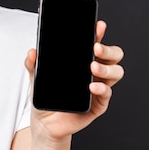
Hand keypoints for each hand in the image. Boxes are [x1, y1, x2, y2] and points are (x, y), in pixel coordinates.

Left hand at [24, 20, 124, 142]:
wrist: (45, 123)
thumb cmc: (45, 96)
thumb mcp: (36, 77)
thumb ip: (33, 64)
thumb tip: (32, 52)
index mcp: (82, 60)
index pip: (96, 43)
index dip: (99, 33)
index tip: (99, 26)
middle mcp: (94, 71)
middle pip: (113, 55)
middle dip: (108, 49)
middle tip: (95, 48)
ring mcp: (99, 87)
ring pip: (116, 72)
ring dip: (107, 68)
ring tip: (92, 67)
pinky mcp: (98, 104)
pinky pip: (106, 94)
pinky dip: (102, 88)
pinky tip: (92, 87)